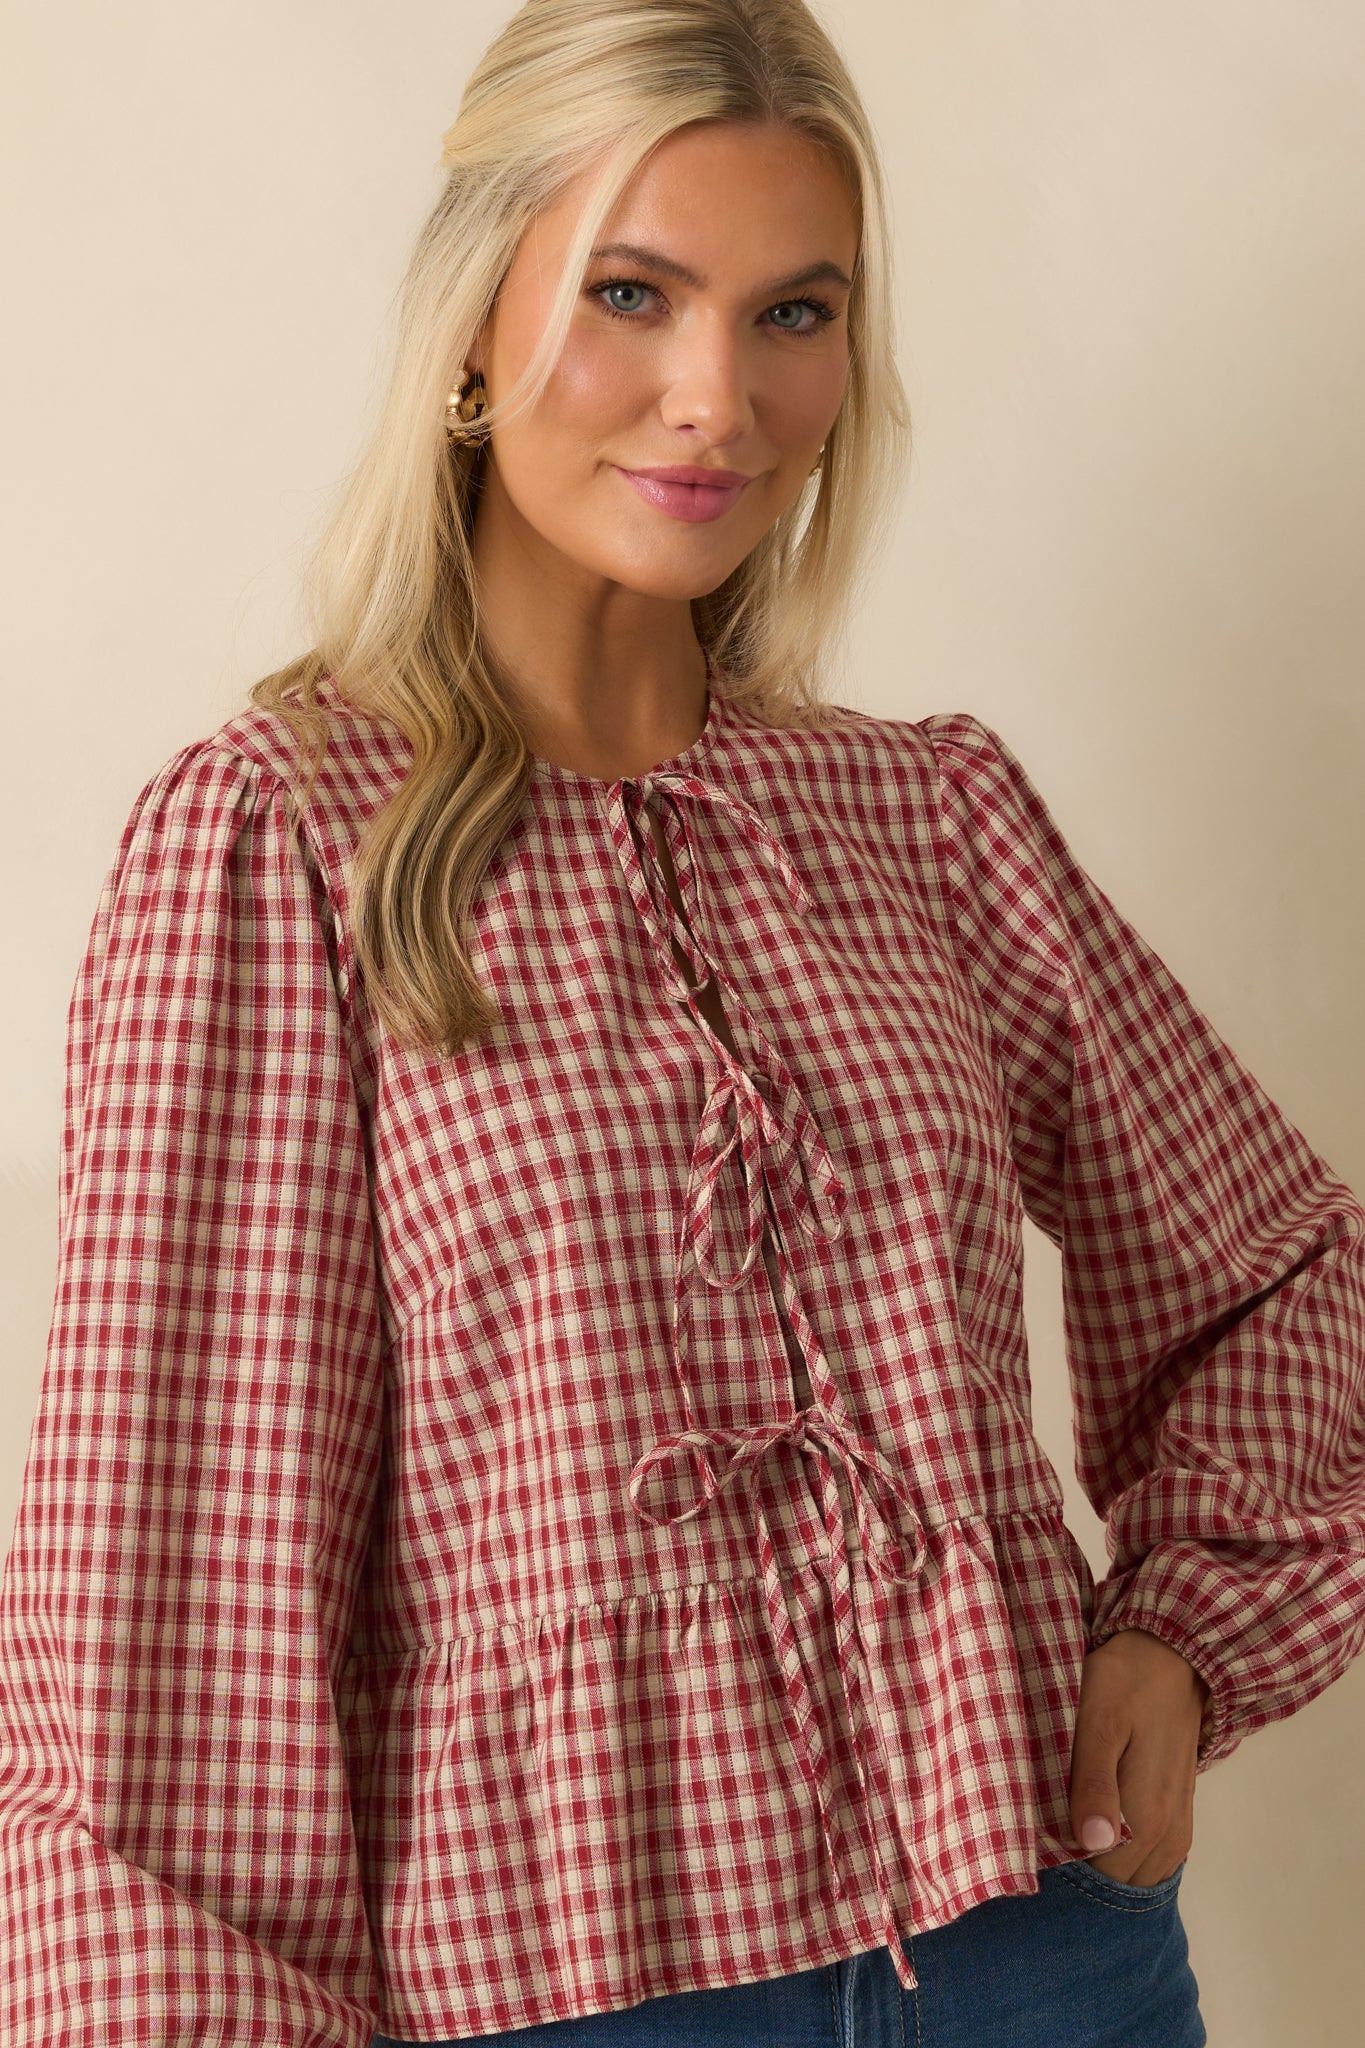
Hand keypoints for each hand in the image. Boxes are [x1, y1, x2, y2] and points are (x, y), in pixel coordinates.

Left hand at [1068, 1626, 1209, 1884]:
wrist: (1170, 1656)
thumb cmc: (1125, 1683)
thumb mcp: (1098, 1723)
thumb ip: (1095, 1784)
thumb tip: (1093, 1843)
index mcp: (1146, 1816)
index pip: (1103, 1881)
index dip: (1067, 1874)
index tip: (1037, 1852)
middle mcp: (1168, 1832)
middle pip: (1120, 1885)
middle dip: (1085, 1875)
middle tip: (1046, 1843)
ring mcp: (1177, 1825)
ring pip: (1138, 1876)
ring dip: (1106, 1868)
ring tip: (1067, 1837)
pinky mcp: (1179, 1812)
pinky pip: (1153, 1859)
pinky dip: (1127, 1858)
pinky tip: (1099, 1834)